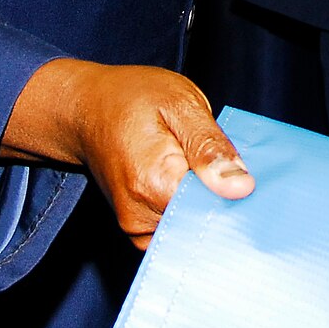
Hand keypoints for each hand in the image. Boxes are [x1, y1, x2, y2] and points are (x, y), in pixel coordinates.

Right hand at [1, 59, 253, 248]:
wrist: (85, 108)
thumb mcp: (180, 103)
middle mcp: (141, 214)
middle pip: (203, 222)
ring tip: (200, 168)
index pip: (215, 208)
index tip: (243, 170)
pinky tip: (190, 184)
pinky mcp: (137, 229)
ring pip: (191, 228)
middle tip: (222, 162)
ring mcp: (135, 227)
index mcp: (155, 182)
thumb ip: (210, 146)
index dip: (236, 191)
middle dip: (222, 198)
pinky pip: (176, 230)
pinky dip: (190, 211)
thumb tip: (242, 187)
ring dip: (205, 204)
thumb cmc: (131, 97)